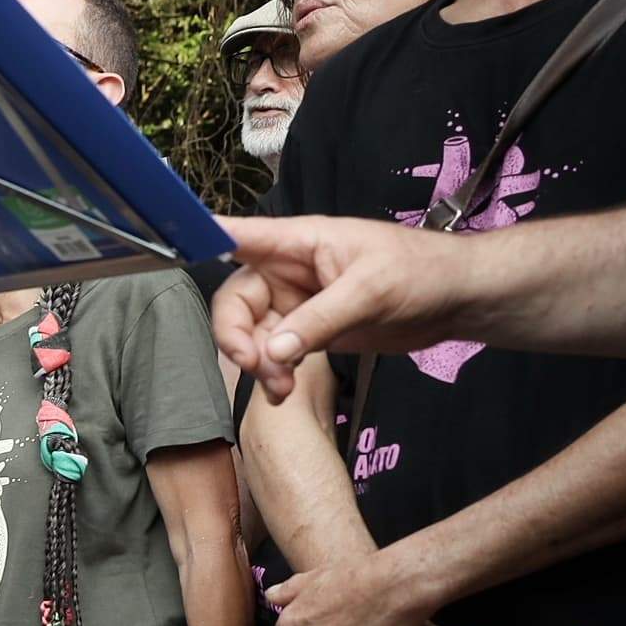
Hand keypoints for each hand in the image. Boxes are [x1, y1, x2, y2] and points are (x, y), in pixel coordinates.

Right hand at [213, 215, 484, 401]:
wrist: (457, 299)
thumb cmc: (421, 272)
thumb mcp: (371, 292)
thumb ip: (318, 320)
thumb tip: (271, 352)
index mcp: (298, 243)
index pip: (237, 235)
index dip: (199, 240)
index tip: (169, 250)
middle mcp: (287, 271)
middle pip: (234, 301)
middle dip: (237, 337)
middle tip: (257, 366)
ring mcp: (296, 302)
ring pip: (251, 333)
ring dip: (258, 364)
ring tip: (281, 386)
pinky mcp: (309, 330)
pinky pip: (274, 352)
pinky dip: (273, 374)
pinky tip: (285, 390)